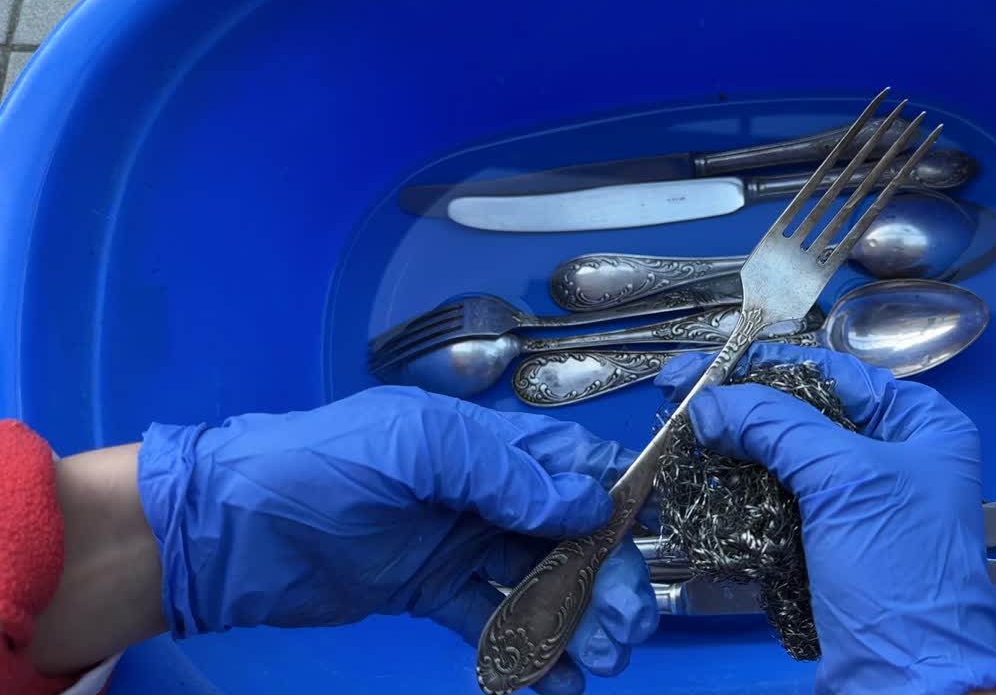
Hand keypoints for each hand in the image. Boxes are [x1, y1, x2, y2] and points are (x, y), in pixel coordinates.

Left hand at [136, 385, 658, 694]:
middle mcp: (482, 493)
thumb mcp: (414, 449)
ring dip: (575, 621)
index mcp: (484, 446)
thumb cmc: (320, 467)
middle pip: (569, 534)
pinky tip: (551, 681)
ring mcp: (458, 544)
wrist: (229, 531)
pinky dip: (525, 650)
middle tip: (620, 631)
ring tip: (592, 663)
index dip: (616, 501)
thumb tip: (588, 503)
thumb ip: (500, 474)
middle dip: (605, 580)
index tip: (642, 546)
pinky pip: (492, 620)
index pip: (572, 466)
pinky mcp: (431, 591)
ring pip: (539, 582)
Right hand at [656, 343, 995, 694]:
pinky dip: (738, 496)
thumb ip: (774, 426)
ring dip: (731, 452)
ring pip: (782, 460)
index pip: (832, 372)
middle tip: (676, 400)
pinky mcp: (828, 547)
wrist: (907, 688)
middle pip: (802, 413)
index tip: (699, 368)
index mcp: (920, 424)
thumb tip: (707, 402)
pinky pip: (776, 505)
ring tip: (678, 442)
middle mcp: (894, 456)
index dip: (761, 366)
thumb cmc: (895, 573)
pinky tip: (699, 486)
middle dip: (739, 408)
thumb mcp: (843, 482)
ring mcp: (859, 505)